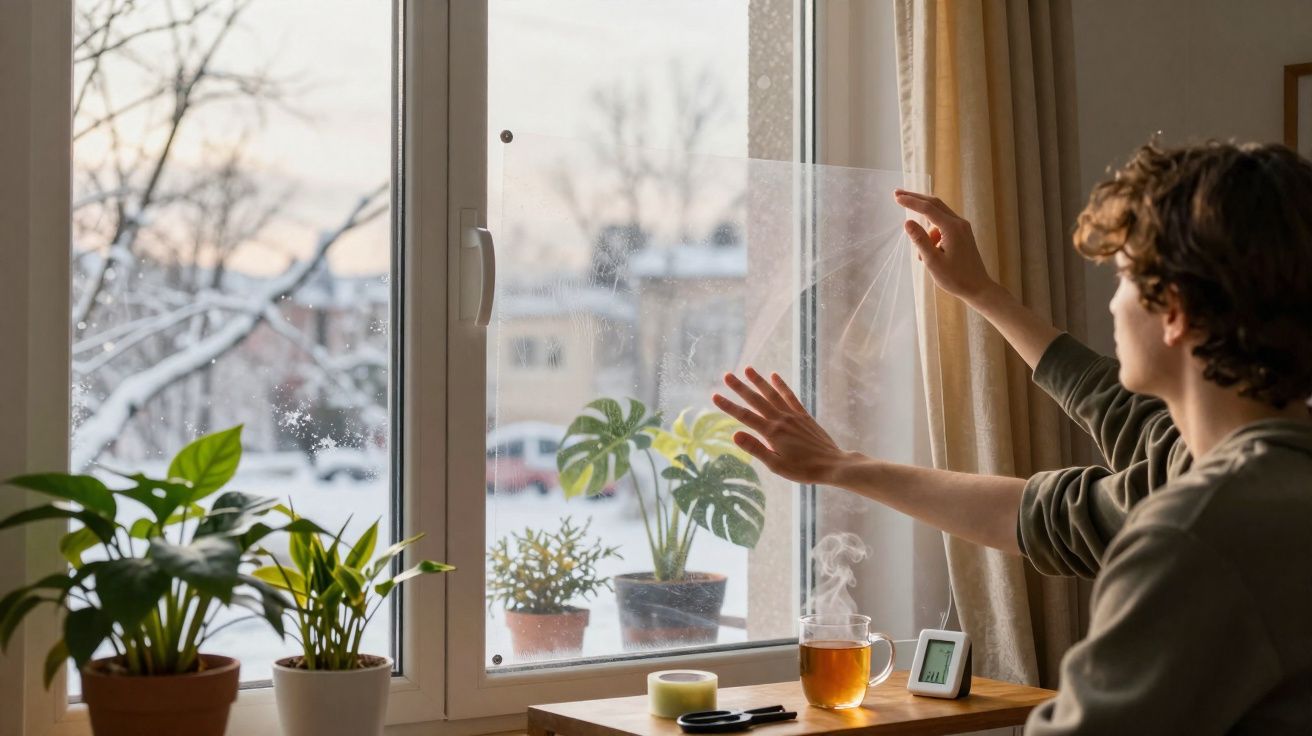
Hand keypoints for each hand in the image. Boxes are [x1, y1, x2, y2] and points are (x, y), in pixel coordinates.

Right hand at [712, 367, 852, 484]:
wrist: (833, 465)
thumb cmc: (803, 470)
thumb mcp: (776, 466)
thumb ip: (756, 449)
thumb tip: (734, 434)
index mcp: (772, 433)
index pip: (745, 416)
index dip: (728, 406)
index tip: (714, 395)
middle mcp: (781, 419)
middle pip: (756, 400)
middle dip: (740, 387)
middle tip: (726, 375)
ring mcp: (793, 415)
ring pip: (772, 394)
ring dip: (759, 381)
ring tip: (747, 368)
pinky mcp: (803, 415)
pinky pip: (790, 396)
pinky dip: (781, 385)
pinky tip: (774, 376)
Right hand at [894, 189, 996, 300]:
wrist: (978, 288)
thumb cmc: (955, 278)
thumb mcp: (933, 261)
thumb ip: (920, 240)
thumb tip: (906, 222)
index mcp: (952, 228)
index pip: (927, 208)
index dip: (910, 201)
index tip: (895, 196)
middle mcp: (959, 223)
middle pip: (934, 204)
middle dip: (915, 199)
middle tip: (897, 194)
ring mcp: (962, 227)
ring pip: (938, 217)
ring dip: (925, 229)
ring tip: (922, 256)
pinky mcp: (962, 233)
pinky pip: (942, 226)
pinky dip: (932, 235)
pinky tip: (932, 254)